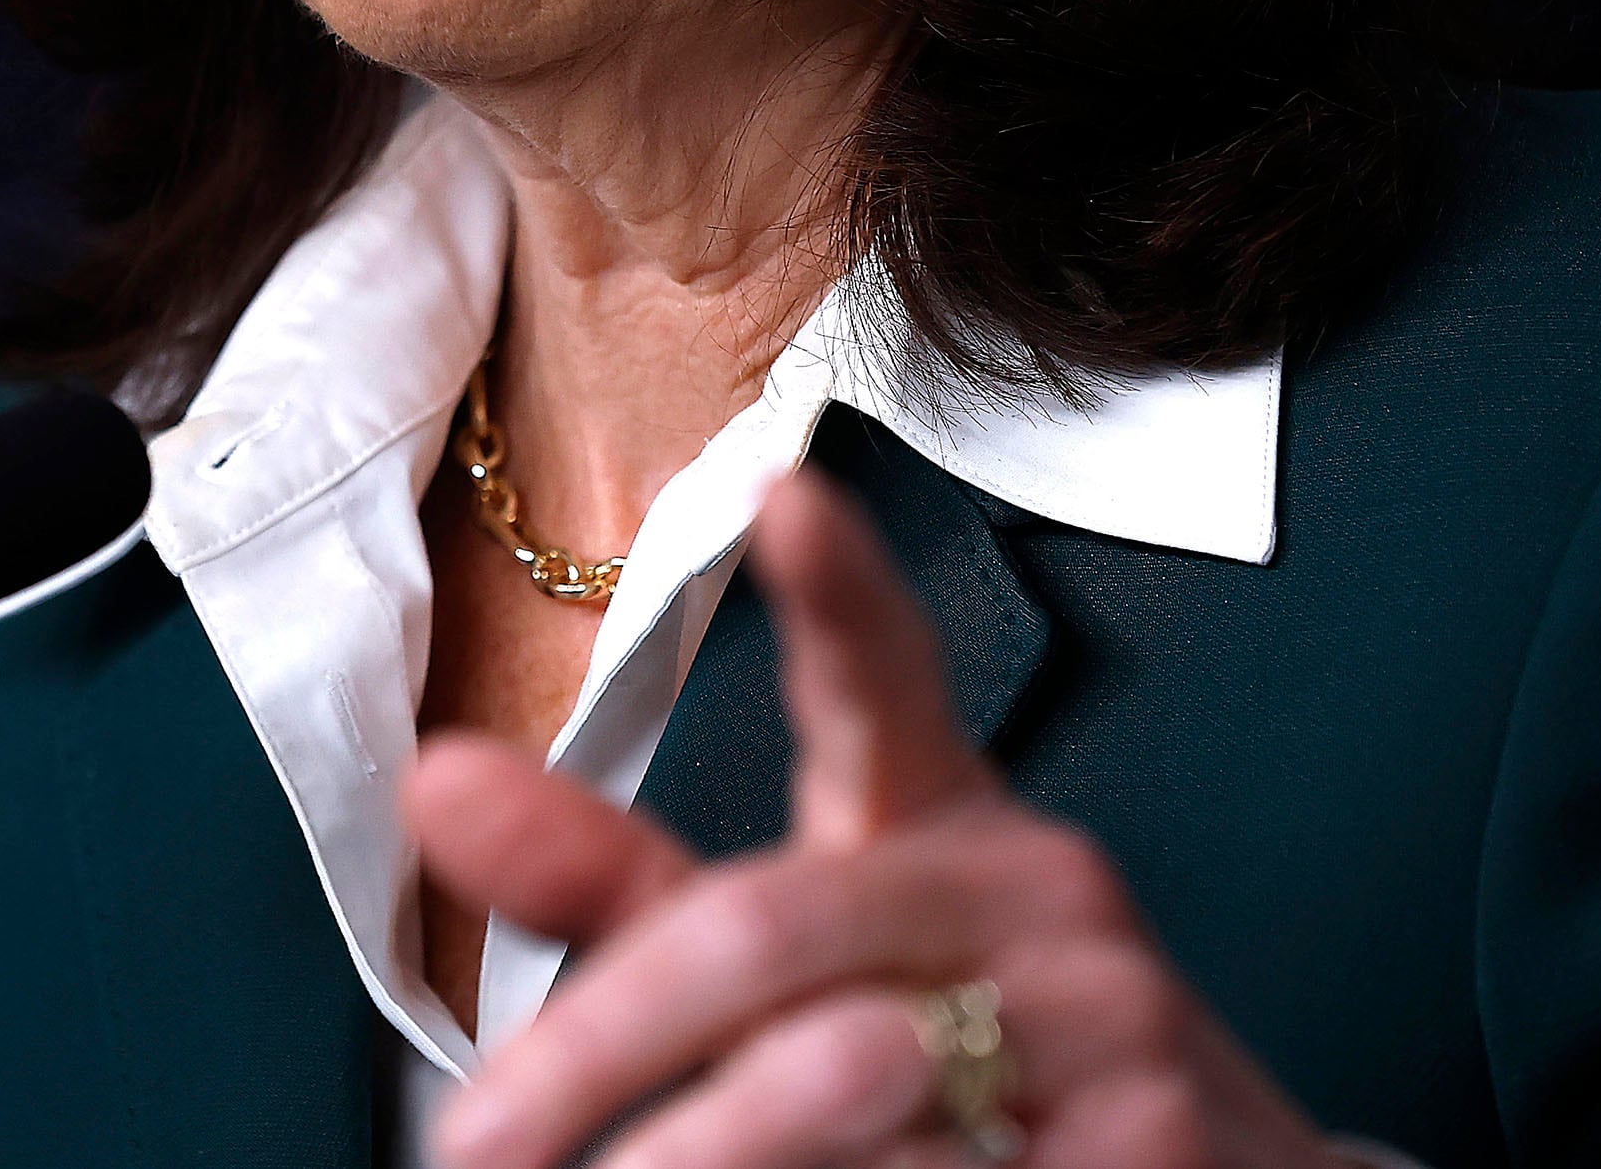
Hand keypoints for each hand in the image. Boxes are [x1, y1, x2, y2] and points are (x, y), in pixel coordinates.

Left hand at [406, 469, 1338, 1168]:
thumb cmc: (975, 1047)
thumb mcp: (807, 951)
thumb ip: (618, 881)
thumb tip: (433, 780)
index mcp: (944, 819)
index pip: (886, 682)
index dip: (837, 595)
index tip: (786, 497)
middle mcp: (1041, 894)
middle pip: (767, 933)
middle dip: (593, 1051)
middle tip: (468, 1147)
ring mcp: (1115, 1025)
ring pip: (841, 1081)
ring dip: (687, 1154)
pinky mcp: (1166, 1152)